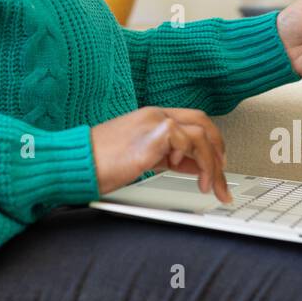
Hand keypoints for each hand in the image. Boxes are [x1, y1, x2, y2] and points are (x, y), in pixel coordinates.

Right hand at [90, 107, 230, 203]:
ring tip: (209, 185)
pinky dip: (196, 160)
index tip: (215, 165)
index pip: (190, 122)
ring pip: (202, 133)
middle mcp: (154, 114)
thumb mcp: (140, 158)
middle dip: (219, 149)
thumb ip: (164, 157)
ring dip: (212, 163)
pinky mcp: (154, 133)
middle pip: (202, 121)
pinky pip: (189, 141)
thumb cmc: (99, 162)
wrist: (77, 162)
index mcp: (150, 118)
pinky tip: (189, 176)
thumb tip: (189, 165)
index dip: (208, 143)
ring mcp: (155, 121)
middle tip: (223, 176)